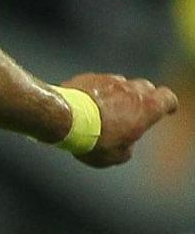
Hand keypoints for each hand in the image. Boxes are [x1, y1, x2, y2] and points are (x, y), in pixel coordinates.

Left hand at [62, 72, 178, 167]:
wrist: (65, 118)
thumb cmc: (95, 139)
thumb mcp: (116, 156)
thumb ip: (126, 149)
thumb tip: (124, 145)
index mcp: (147, 107)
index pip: (167, 98)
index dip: (168, 104)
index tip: (167, 109)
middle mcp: (132, 89)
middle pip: (146, 88)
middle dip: (144, 98)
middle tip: (136, 111)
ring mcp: (109, 80)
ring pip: (121, 84)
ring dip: (118, 94)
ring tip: (107, 110)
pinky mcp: (88, 77)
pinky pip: (98, 83)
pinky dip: (97, 92)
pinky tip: (87, 105)